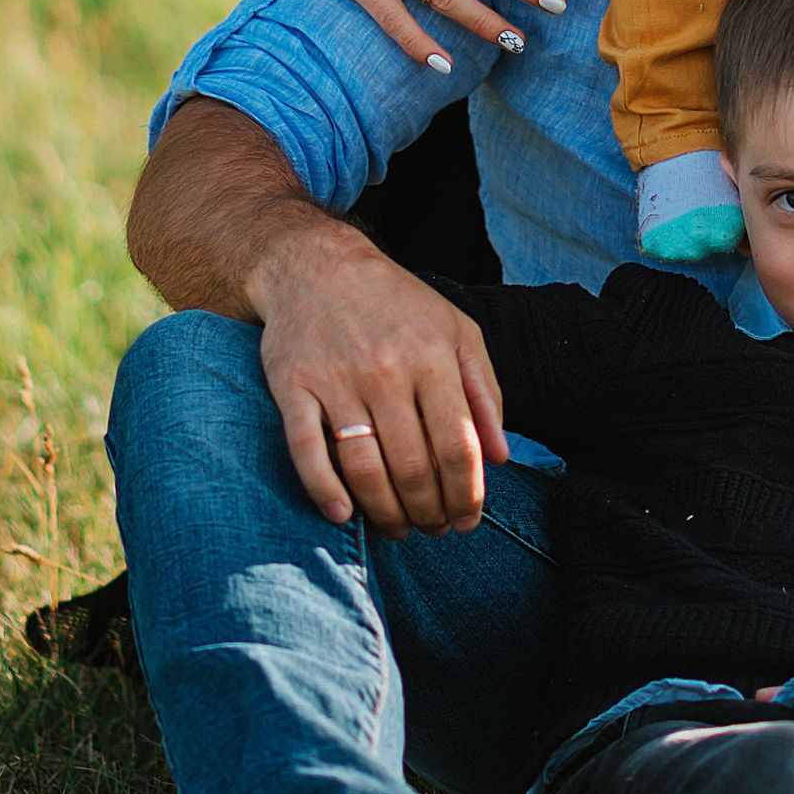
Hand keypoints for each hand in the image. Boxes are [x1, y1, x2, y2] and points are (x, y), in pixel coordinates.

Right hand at [247, 220, 508, 533]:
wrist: (316, 264)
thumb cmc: (395, 302)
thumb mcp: (457, 329)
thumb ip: (485, 390)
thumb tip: (500, 457)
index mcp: (432, 355)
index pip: (458, 445)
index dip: (466, 494)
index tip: (467, 520)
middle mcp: (386, 369)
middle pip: (413, 465)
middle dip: (428, 511)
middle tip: (432, 529)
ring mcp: (336, 380)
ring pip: (364, 467)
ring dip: (385, 512)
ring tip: (397, 528)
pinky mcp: (293, 386)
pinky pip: (307, 450)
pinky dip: (323, 490)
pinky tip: (342, 515)